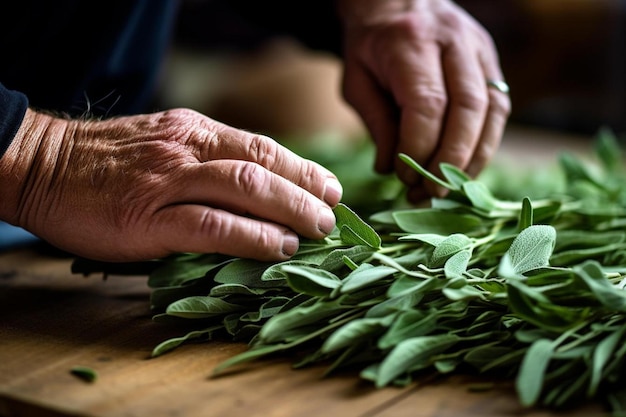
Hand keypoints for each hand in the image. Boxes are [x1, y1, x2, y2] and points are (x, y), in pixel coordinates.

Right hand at [0, 108, 341, 261]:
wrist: (42, 166)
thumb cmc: (105, 165)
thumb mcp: (163, 148)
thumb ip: (205, 164)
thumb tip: (254, 195)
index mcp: (195, 132)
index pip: (262, 147)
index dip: (302, 168)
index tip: (330, 188)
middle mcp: (188, 149)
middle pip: (263, 164)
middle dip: (306, 189)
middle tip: (333, 213)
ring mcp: (168, 181)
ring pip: (245, 188)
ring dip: (290, 210)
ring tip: (318, 230)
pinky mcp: (147, 217)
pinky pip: (210, 224)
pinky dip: (250, 236)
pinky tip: (277, 247)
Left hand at [338, 0, 510, 200]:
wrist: (395, 2)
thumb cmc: (370, 46)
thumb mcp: (356, 81)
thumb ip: (375, 123)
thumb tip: (391, 169)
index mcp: (411, 42)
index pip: (427, 105)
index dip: (419, 149)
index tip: (404, 177)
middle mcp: (453, 40)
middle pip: (468, 109)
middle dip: (450, 160)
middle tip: (430, 192)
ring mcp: (479, 48)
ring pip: (492, 110)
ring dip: (474, 158)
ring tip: (448, 187)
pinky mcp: (491, 60)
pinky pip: (500, 108)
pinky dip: (485, 143)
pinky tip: (465, 167)